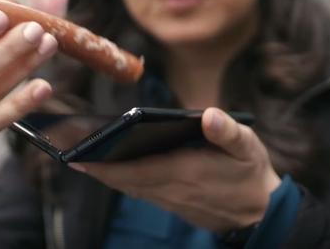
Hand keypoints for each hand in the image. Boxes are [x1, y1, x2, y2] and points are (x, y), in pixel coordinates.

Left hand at [72, 107, 280, 230]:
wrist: (261, 213)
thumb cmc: (251, 173)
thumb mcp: (248, 147)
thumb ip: (228, 132)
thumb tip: (209, 116)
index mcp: (185, 171)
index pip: (136, 170)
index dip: (105, 165)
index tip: (79, 157)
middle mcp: (172, 189)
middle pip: (124, 180)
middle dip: (97, 168)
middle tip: (69, 153)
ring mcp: (171, 199)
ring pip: (129, 187)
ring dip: (106, 175)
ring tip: (82, 157)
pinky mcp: (173, 203)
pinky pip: (140, 191)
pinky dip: (122, 180)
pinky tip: (110, 167)